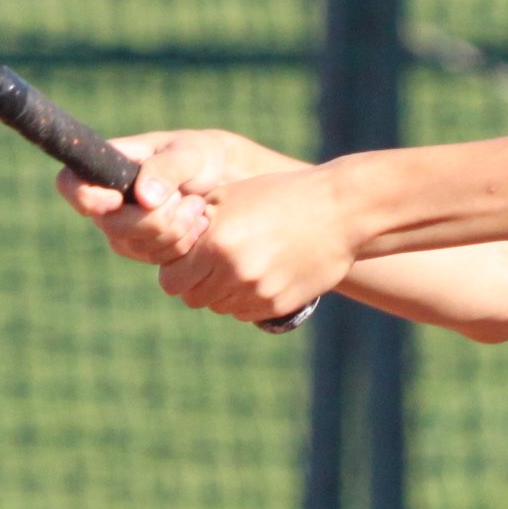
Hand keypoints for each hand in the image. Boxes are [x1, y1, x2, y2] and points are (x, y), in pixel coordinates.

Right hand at [56, 130, 291, 265]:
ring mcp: (123, 230)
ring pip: (137, 246)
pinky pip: (158, 259)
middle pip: (112, 226)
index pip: (71, 186)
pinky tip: (200, 222)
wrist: (223, 180)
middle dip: (156, 217)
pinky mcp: (144, 250)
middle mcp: (106, 203)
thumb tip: (144, 198)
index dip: (88, 198)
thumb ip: (167, 169)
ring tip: (198, 205)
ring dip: (176, 228)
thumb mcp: (189, 153)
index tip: (119, 199)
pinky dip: (184, 242)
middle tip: (185, 198)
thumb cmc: (199, 155)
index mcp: (105, 168)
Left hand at [153, 162, 359, 325]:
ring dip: (223, 291)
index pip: (170, 281)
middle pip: (193, 299)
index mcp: (216, 244)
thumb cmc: (280, 195)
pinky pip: (246, 313)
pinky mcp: (279, 305)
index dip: (176, 270)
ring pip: (220, 307)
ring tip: (244, 262)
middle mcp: (234, 273)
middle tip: (214, 261)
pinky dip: (247, 299)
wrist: (340, 211)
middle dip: (197, 282)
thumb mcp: (230, 197)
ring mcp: (258, 293)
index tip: (188, 258)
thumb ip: (195, 223)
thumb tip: (167, 243)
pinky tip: (264, 272)